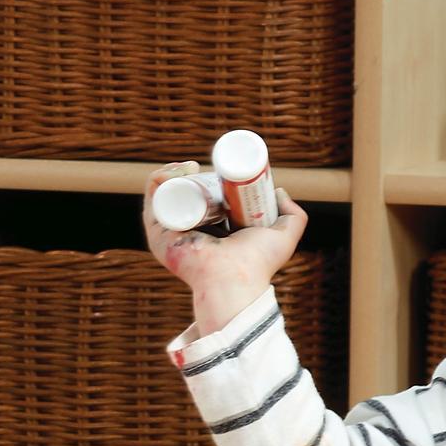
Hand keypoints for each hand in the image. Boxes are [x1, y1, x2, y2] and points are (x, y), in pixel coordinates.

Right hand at [143, 164, 309, 339]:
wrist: (236, 278)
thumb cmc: (258, 263)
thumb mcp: (284, 234)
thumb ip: (293, 216)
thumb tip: (278, 191)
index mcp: (211, 233)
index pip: (205, 200)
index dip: (211, 180)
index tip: (222, 168)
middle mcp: (188, 233)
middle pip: (185, 194)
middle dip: (192, 174)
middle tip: (208, 168)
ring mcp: (170, 233)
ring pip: (166, 194)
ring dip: (174, 172)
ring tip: (192, 166)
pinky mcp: (157, 233)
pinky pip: (152, 199)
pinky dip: (159, 178)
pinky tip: (178, 170)